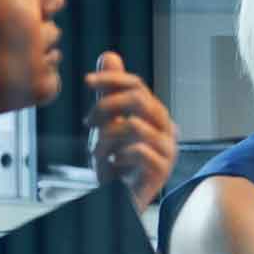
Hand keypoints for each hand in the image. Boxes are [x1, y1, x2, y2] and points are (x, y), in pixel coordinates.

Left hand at [86, 52, 178, 211]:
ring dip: (106, 139)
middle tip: (88, 122)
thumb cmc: (117, 162)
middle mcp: (166, 128)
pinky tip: (112, 164)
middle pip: (138, 100)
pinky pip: (139, 151)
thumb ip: (111, 92)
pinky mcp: (162, 169)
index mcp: (154, 114)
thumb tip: (110, 55)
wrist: (122, 198)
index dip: (113, 79)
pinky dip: (118, 156)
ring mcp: (167, 149)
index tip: (86, 81)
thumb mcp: (108, 123)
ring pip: (134, 125)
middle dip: (105, 107)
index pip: (137, 86)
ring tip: (98, 153)